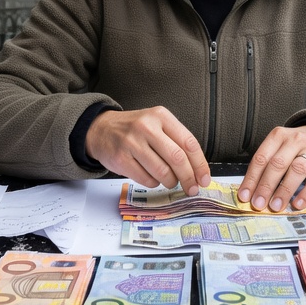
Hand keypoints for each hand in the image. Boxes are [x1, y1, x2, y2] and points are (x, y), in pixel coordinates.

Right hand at [86, 107, 210, 194]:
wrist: (101, 129)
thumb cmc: (135, 130)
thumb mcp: (157, 124)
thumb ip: (177, 142)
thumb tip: (198, 171)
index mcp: (161, 116)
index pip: (189, 143)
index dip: (200, 164)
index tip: (204, 179)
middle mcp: (146, 127)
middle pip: (177, 158)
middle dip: (189, 178)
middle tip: (192, 188)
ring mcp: (132, 143)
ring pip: (162, 172)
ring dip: (170, 182)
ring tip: (170, 181)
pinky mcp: (121, 159)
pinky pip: (146, 180)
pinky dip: (154, 183)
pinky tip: (151, 176)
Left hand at [238, 126, 305, 212]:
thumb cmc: (296, 148)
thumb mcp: (280, 148)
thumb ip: (267, 166)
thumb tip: (252, 192)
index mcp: (278, 136)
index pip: (261, 158)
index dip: (251, 179)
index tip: (245, 196)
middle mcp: (295, 141)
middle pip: (277, 164)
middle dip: (265, 186)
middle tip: (258, 204)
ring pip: (297, 170)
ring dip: (284, 190)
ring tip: (276, 206)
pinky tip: (298, 204)